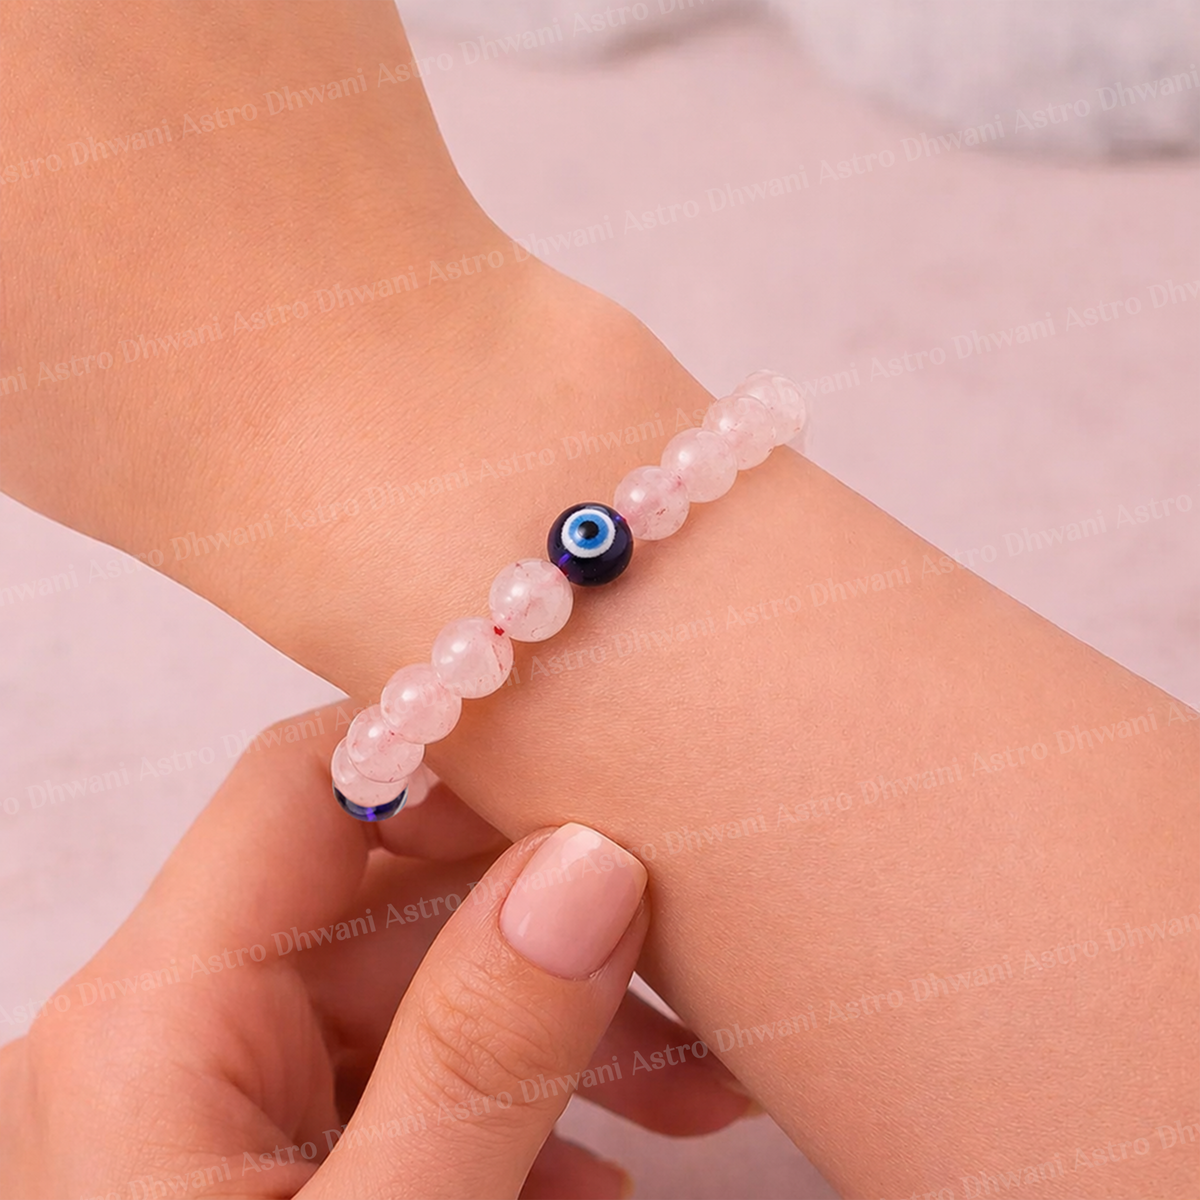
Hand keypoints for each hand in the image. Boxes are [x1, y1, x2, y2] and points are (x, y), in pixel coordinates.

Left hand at [0, 707, 754, 1198]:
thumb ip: (482, 1053)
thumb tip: (589, 862)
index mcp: (156, 1014)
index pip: (308, 783)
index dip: (449, 743)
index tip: (597, 760)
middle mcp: (165, 1029)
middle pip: (377, 884)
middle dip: (545, 902)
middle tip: (698, 950)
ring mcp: (211, 1101)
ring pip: (404, 985)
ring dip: (553, 1013)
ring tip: (703, 1080)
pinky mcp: (257, 1166)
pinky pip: (394, 1080)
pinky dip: (507, 1099)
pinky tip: (608, 1165)